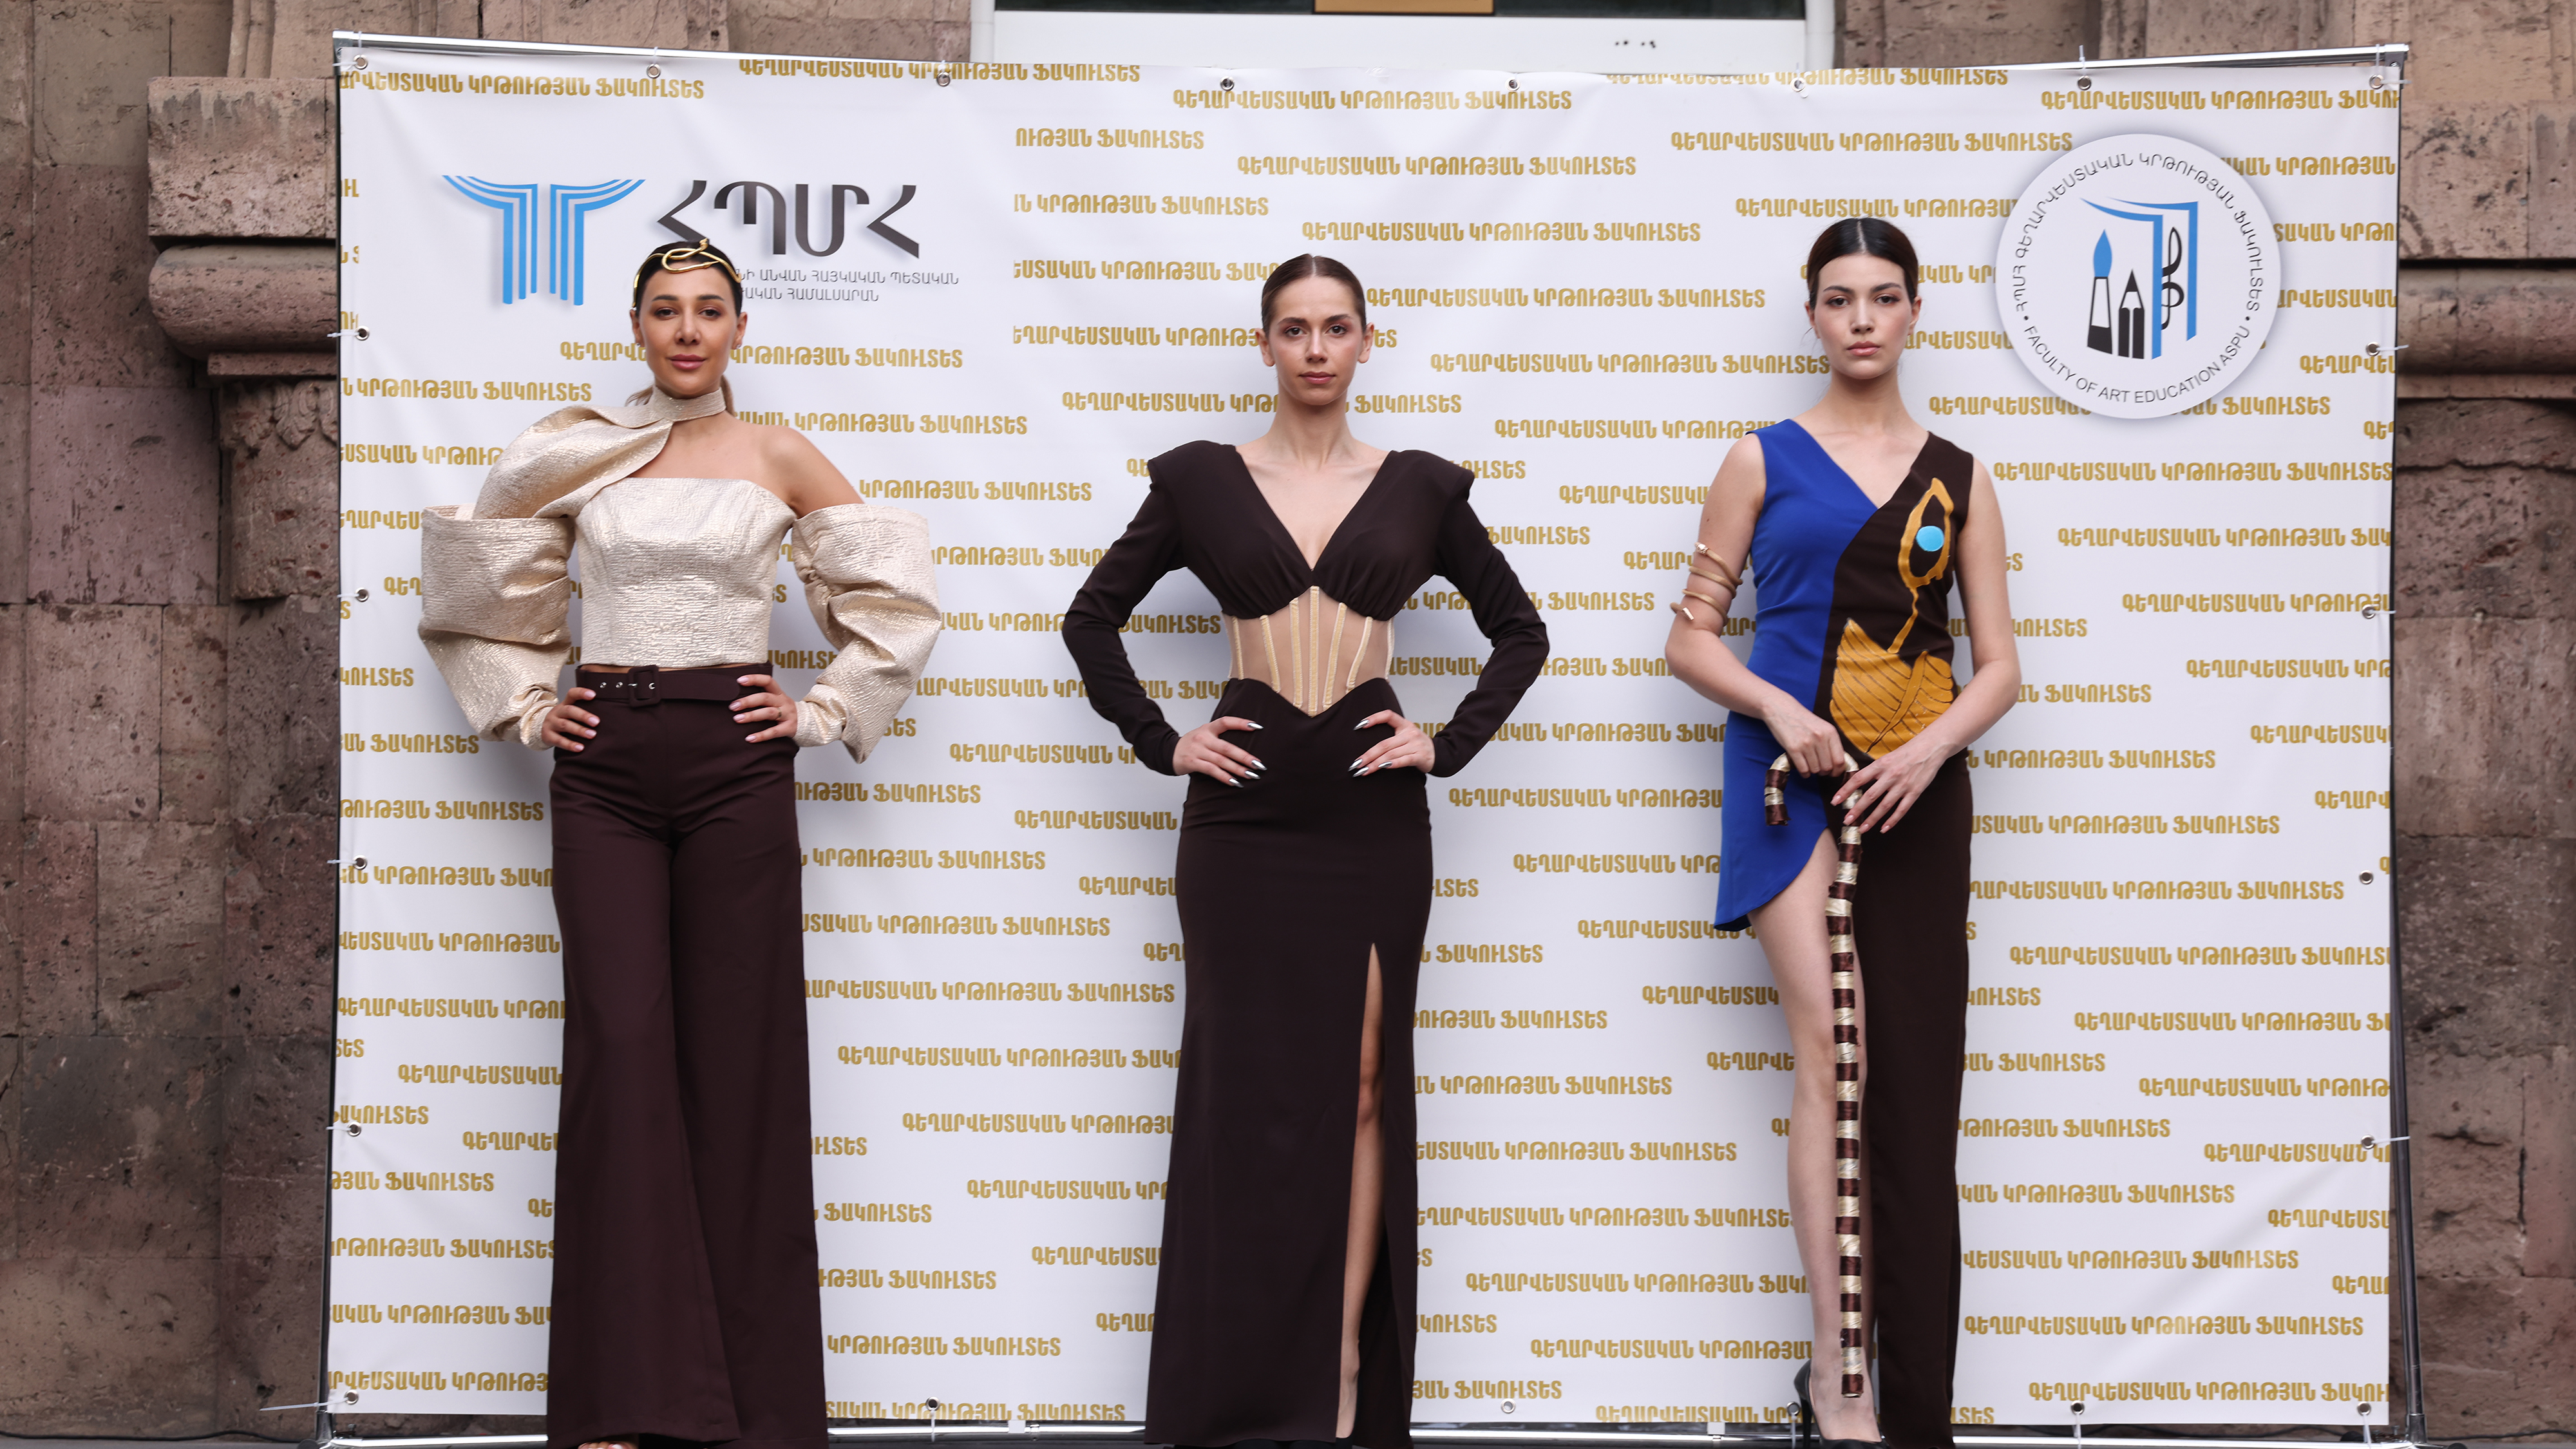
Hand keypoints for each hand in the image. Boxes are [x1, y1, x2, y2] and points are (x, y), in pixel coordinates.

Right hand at [541, 688, 599, 749]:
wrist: (542, 729)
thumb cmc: (564, 720)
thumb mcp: (571, 713)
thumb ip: (584, 711)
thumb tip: (609, 715)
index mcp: (565, 704)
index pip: (572, 694)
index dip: (581, 693)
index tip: (593, 695)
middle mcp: (557, 712)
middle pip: (570, 710)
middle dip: (584, 716)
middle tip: (596, 722)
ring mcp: (551, 723)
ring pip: (565, 725)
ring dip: (579, 730)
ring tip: (592, 735)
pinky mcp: (547, 735)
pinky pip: (559, 740)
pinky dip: (570, 744)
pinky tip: (580, 748)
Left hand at [732, 673, 799, 742]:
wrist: (810, 722)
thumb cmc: (786, 711)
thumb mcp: (777, 701)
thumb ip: (762, 698)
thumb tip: (737, 698)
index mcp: (779, 693)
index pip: (768, 681)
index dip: (754, 679)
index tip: (739, 680)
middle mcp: (783, 702)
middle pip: (765, 698)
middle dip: (747, 701)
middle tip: (733, 706)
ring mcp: (787, 715)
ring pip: (769, 713)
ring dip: (751, 716)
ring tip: (737, 719)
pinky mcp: (789, 728)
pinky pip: (774, 732)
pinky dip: (761, 735)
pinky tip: (750, 738)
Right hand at [1172, 716, 1263, 784]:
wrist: (1169, 752)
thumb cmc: (1192, 744)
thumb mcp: (1204, 734)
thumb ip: (1220, 737)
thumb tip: (1244, 747)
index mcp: (1208, 728)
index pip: (1226, 722)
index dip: (1241, 723)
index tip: (1257, 726)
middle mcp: (1203, 738)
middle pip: (1227, 748)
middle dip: (1245, 757)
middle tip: (1259, 764)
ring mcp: (1197, 750)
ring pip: (1221, 761)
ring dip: (1238, 769)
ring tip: (1251, 775)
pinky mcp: (1192, 762)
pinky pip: (1211, 771)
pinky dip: (1224, 777)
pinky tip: (1234, 782)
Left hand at [1351, 710, 1434, 774]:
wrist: (1440, 754)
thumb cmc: (1418, 746)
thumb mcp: (1406, 735)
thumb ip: (1391, 737)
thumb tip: (1367, 748)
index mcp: (1405, 725)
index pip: (1388, 715)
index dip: (1374, 718)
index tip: (1358, 726)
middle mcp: (1410, 733)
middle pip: (1384, 743)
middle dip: (1368, 755)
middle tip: (1356, 764)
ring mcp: (1416, 745)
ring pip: (1391, 753)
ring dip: (1375, 763)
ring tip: (1364, 770)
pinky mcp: (1420, 756)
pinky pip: (1404, 760)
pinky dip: (1393, 764)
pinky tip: (1383, 767)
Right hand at [1761, 698, 1844, 777]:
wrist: (1781, 709)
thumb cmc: (1802, 720)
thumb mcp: (1822, 727)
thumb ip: (1830, 743)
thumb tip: (1838, 764)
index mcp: (1830, 732)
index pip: (1840, 760)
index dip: (1837, 770)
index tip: (1834, 773)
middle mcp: (1820, 737)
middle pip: (1828, 767)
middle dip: (1824, 772)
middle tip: (1820, 770)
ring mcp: (1806, 743)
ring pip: (1815, 769)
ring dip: (1813, 772)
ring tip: (1810, 767)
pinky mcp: (1793, 748)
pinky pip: (1803, 769)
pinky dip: (1804, 773)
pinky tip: (1803, 770)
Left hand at [1832, 737, 1946, 832]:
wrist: (1930, 748)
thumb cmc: (1906, 752)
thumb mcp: (1886, 757)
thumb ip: (1873, 770)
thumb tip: (1856, 781)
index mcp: (1880, 765)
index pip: (1858, 779)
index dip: (1845, 791)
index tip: (1835, 801)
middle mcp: (1890, 775)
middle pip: (1870, 796)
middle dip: (1856, 810)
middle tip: (1847, 820)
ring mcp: (1903, 785)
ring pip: (1884, 806)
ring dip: (1872, 819)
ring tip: (1862, 828)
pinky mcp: (1915, 792)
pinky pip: (1902, 809)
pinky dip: (1892, 820)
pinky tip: (1884, 828)